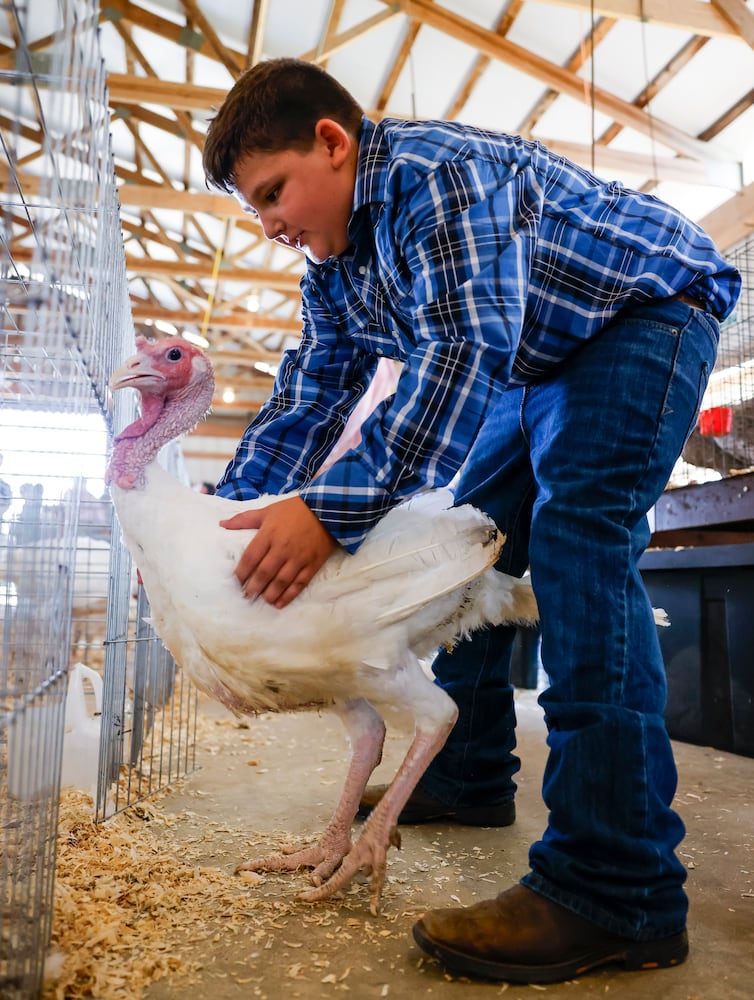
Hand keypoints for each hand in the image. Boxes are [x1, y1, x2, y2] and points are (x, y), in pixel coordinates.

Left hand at [219, 496, 336, 607]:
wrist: (326, 509)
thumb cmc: (294, 510)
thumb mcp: (267, 511)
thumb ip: (244, 519)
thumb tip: (222, 525)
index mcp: (269, 534)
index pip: (250, 557)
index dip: (242, 572)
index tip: (237, 581)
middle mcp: (282, 548)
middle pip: (264, 573)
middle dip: (253, 587)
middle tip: (246, 595)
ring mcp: (298, 558)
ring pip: (280, 582)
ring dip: (269, 594)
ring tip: (262, 600)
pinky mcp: (312, 565)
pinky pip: (299, 584)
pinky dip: (288, 596)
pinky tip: (279, 603)